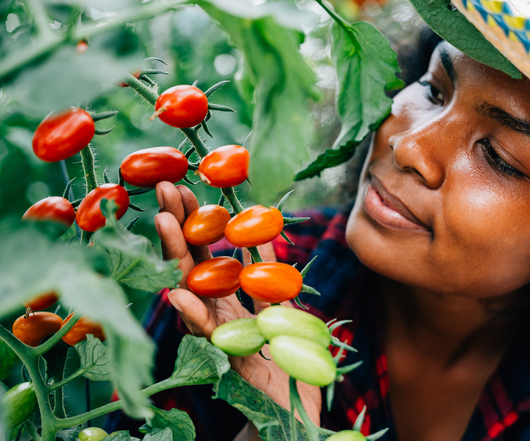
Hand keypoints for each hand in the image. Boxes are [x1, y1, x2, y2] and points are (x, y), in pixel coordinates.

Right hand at [154, 181, 321, 422]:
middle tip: (166, 187)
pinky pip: (207, 332)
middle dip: (181, 225)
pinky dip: (192, 313)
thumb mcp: (284, 307)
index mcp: (233, 296)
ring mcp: (219, 332)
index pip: (210, 251)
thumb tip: (263, 233)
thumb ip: (269, 275)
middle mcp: (219, 310)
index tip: (186, 186)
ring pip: (193, 290)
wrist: (297, 410)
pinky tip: (176, 291)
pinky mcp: (226, 357)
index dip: (199, 220)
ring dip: (177, 257)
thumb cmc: (289, 359)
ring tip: (164, 221)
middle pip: (194, 261)